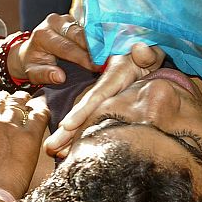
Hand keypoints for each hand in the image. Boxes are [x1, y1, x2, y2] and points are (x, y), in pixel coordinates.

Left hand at [8, 14, 101, 85]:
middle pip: (78, 34)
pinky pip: (88, 27)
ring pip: (85, 29)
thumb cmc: (33, 64)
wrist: (30, 51)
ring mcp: (65, 18)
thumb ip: (45, 75)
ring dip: (98, 41)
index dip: (82, 57)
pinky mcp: (74, 19)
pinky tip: (108, 46)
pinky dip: (98, 37)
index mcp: (42, 34)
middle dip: (93, 48)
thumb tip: (60, 77)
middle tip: (107, 60)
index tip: (96, 67)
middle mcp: (53, 22)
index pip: (66, 47)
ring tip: (110, 53)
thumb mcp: (33, 73)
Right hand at [44, 42, 164, 157]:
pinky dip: (79, 134)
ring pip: (84, 118)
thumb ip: (147, 52)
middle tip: (50, 147)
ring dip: (68, 135)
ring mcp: (105, 96)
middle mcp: (105, 87)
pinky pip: (92, 120)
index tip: (67, 125)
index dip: (82, 110)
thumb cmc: (150, 54)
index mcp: (115, 75)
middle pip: (84, 110)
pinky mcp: (107, 104)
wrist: (146, 53)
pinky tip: (68, 149)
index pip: (98, 95)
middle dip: (66, 130)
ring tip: (54, 152)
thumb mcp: (150, 51)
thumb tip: (140, 49)